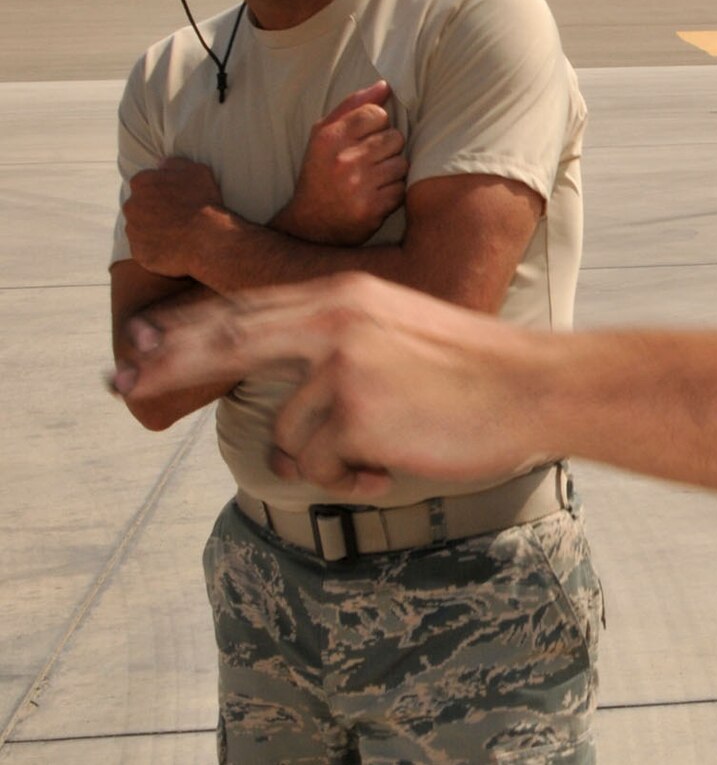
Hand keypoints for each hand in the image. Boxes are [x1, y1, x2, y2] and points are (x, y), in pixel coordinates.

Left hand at [111, 273, 547, 495]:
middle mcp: (334, 322)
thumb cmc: (479, 369)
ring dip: (321, 460)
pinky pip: (318, 466)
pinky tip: (383, 473)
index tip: (135, 343)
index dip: (183, 328)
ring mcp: (341, 366)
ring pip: (287, 433)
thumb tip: (284, 388)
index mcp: (346, 296)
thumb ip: (339, 343)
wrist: (536, 385)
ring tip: (372, 459)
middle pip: (226, 343)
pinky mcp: (354, 413)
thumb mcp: (401, 329)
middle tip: (120, 380)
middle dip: (167, 363)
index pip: (245, 308)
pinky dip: (346, 481)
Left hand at [124, 158, 227, 278]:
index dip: (160, 191)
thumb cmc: (204, 202)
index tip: (174, 198)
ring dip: (154, 230)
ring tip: (177, 234)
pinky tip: (175, 247)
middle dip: (153, 210)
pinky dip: (156, 249)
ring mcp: (133, 231)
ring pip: (140, 228)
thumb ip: (175, 163)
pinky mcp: (139, 253)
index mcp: (141, 183)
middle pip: (138, 206)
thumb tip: (161, 163)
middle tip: (176, 216)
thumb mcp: (198, 171)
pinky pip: (145, 250)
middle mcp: (131, 206)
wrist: (208, 238)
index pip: (144, 184)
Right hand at [271, 81, 407, 245]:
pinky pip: (401, 189)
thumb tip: (385, 85)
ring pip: (402, 164)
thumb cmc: (320, 172)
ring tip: (372, 178)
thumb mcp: (324, 135)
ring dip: (392, 171)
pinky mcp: (372, 209)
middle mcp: (343, 160)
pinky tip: (374, 195)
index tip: (365, 138)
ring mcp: (359, 186)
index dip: (377, 125)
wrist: (309, 226)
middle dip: (387, 148)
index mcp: (329, 138)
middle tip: (368, 161)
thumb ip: (353, 106)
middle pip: (395, 138)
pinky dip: (392, 193)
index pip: (377, 114)